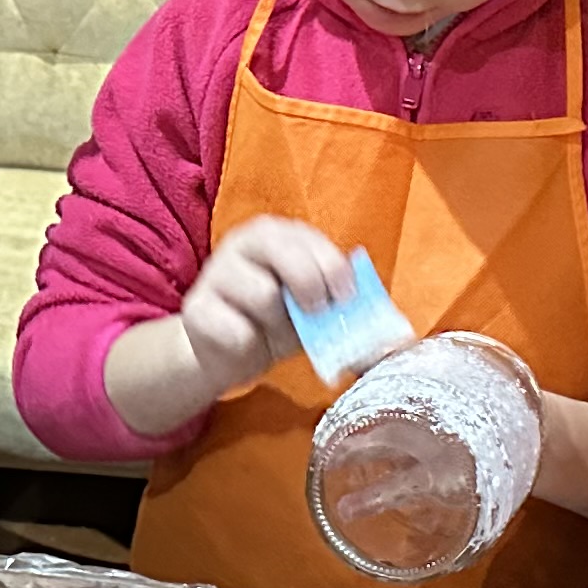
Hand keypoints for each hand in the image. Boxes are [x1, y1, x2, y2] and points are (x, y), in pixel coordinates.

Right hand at [172, 218, 355, 404]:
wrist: (226, 353)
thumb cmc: (276, 322)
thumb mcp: (312, 307)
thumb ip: (341, 304)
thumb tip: (391, 330)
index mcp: (276, 234)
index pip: (310, 240)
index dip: (334, 269)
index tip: (346, 298)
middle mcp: (243, 243)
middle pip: (288, 257)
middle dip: (311, 289)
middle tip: (316, 313)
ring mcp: (216, 272)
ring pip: (264, 296)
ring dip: (278, 323)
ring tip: (272, 329)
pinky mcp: (196, 308)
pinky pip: (236, 329)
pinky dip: (250, 344)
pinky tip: (245, 341)